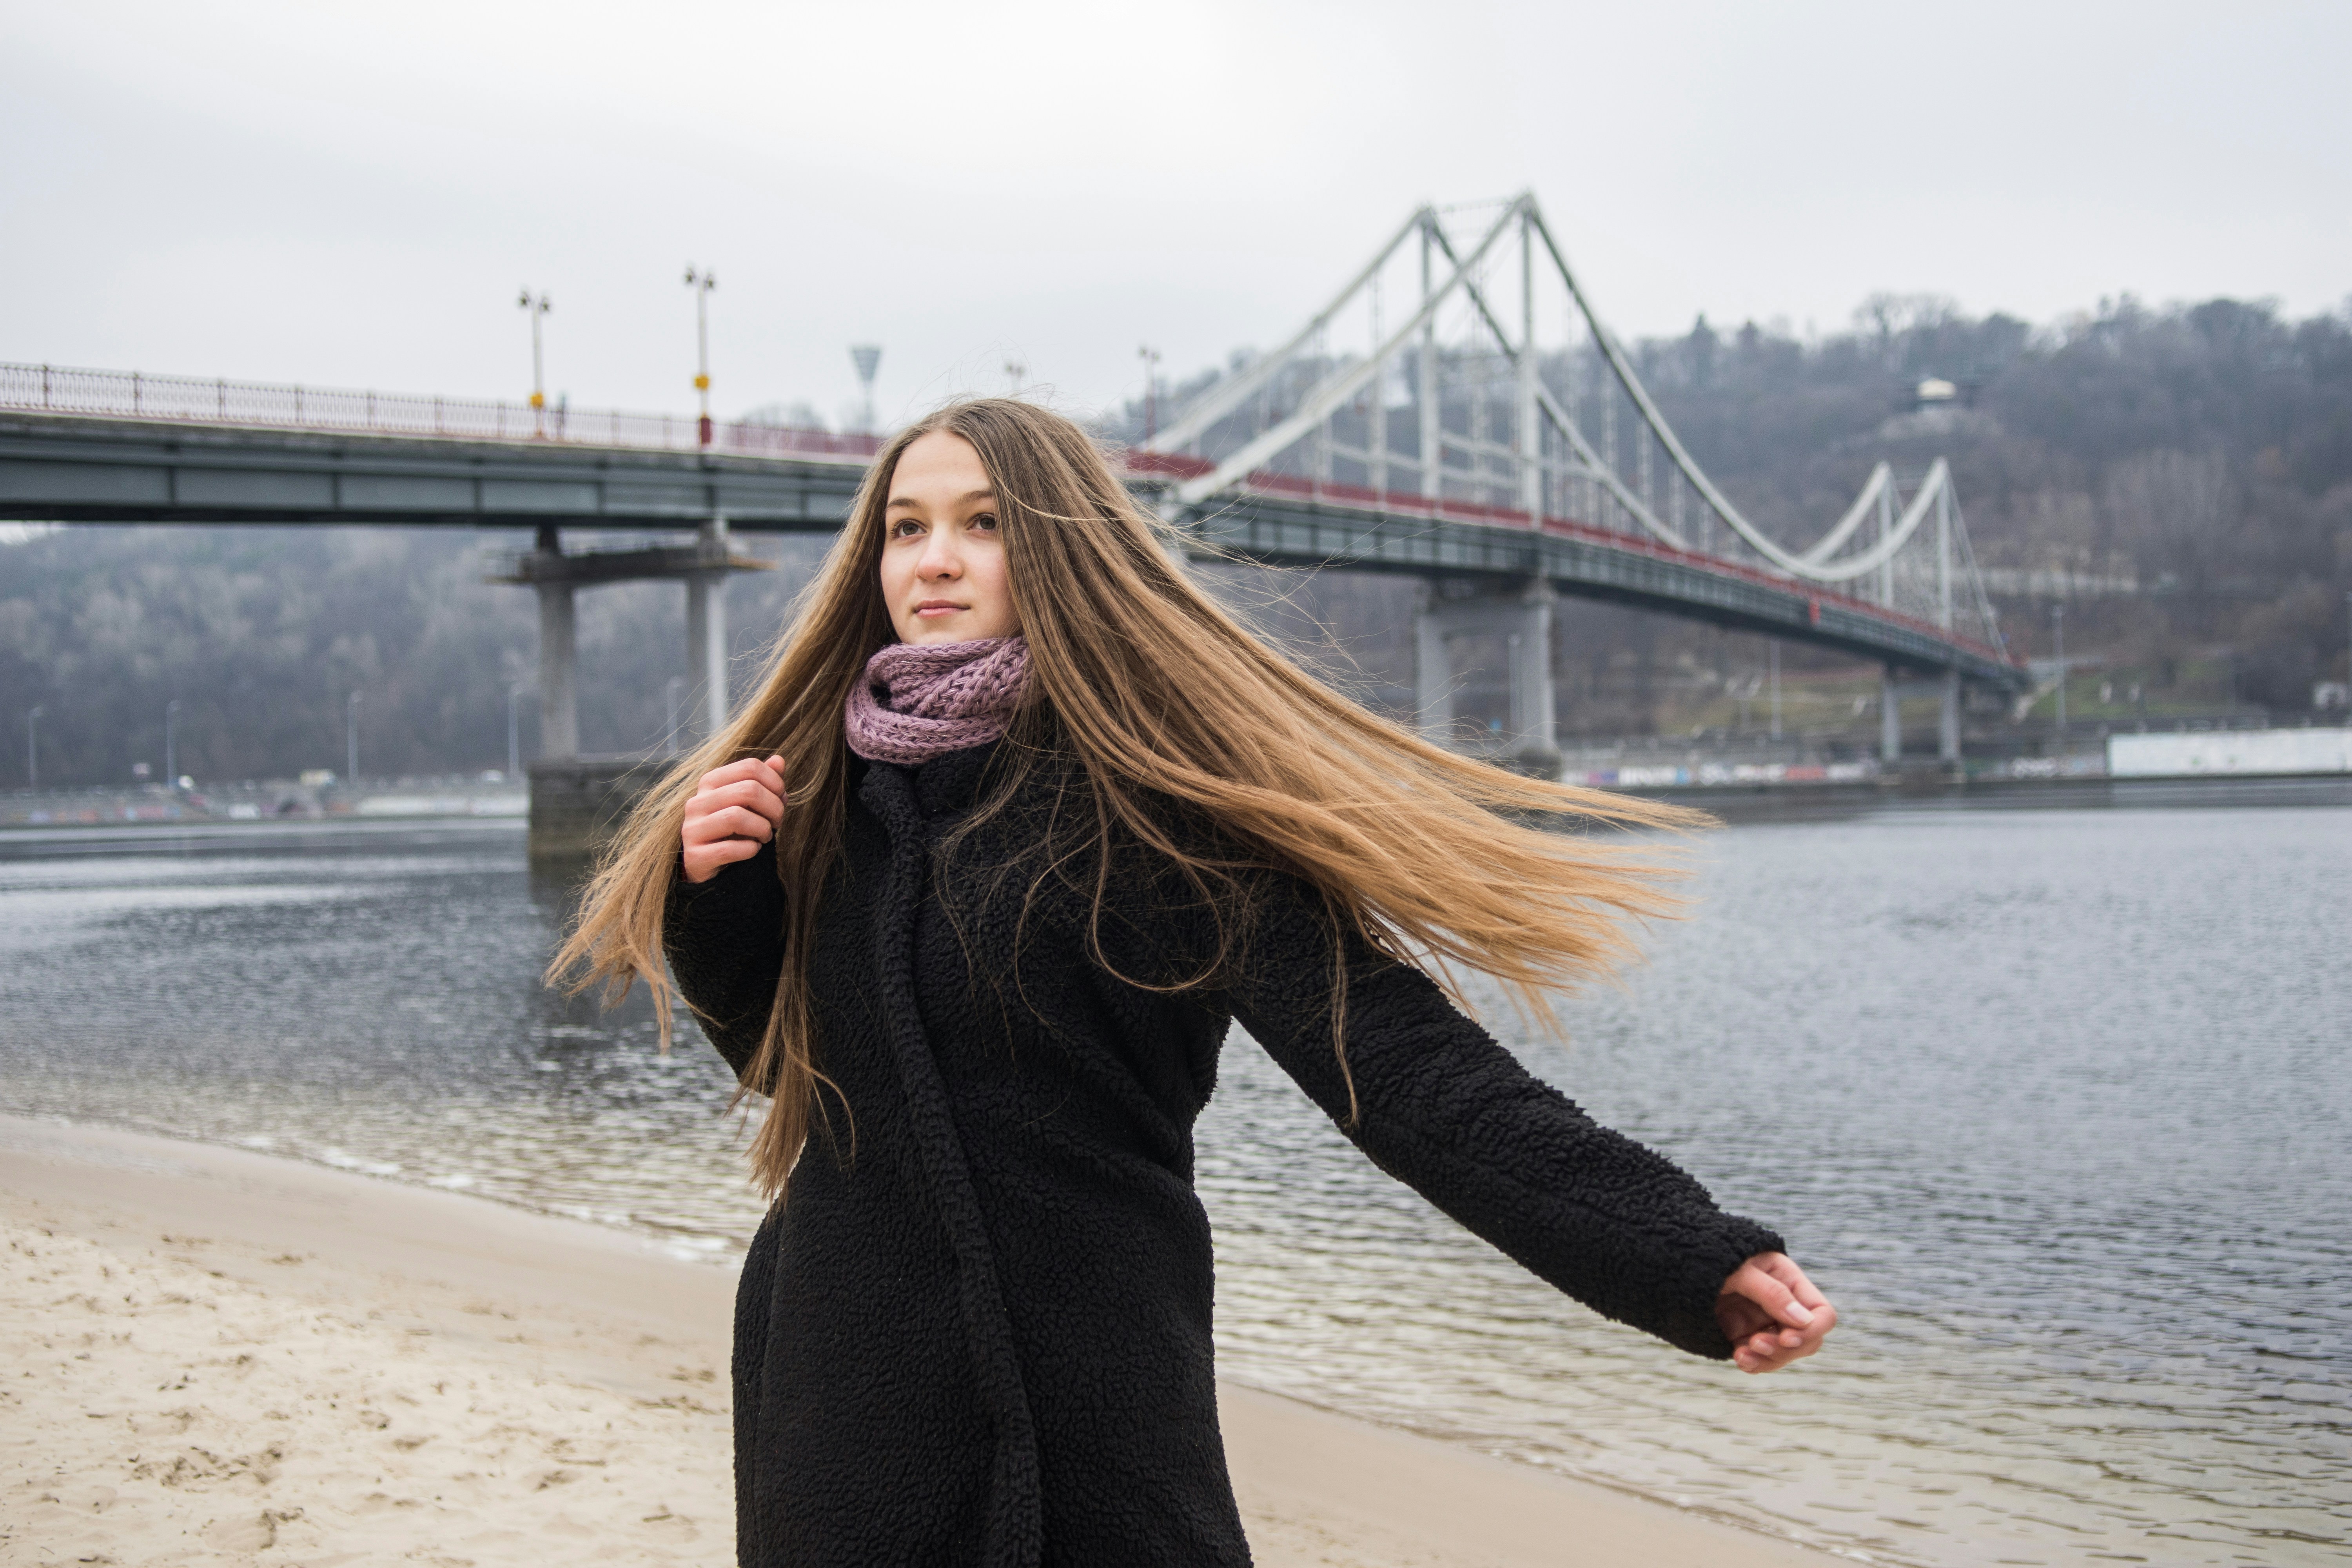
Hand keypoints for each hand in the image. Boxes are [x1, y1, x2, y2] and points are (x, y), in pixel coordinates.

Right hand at [681, 755, 786, 882]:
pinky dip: (749, 849)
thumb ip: (763, 782)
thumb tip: (778, 760)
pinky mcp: (694, 856)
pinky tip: (753, 849)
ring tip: (765, 836)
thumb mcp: (749, 803)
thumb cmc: (733, 829)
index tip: (781, 799)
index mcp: (710, 782)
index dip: (775, 782)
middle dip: (773, 807)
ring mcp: (692, 828)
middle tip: (777, 821)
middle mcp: (697, 802)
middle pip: (748, 790)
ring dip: (762, 828)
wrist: (707, 864)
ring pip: (736, 817)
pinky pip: (728, 849)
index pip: (750, 767)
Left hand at [1715, 1252, 1835, 1373]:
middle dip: (1786, 1349)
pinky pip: (1758, 1358)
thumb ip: (1771, 1292)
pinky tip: (1739, 1358)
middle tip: (1756, 1343)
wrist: (1677, 1259)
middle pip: (1806, 1340)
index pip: (1821, 1314)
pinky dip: (1753, 1362)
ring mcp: (1762, 1322)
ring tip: (1742, 1354)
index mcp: (1789, 1281)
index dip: (1811, 1331)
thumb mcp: (1740, 1269)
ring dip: (1768, 1360)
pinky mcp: (1742, 1335)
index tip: (1787, 1338)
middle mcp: (1782, 1305)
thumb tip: (1805, 1320)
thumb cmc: (1710, 1254)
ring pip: (1783, 1354)